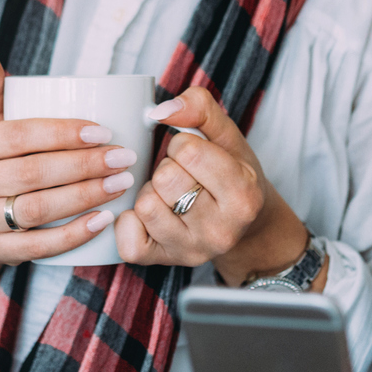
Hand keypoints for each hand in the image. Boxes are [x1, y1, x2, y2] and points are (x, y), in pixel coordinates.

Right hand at [0, 44, 138, 297]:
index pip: (18, 136)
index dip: (62, 133)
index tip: (104, 131)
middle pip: (31, 174)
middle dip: (83, 166)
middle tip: (124, 158)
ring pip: (36, 210)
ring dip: (83, 197)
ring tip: (121, 185)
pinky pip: (37, 247)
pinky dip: (72, 234)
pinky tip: (103, 221)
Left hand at [114, 86, 308, 284]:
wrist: (241, 227)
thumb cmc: (232, 175)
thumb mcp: (228, 136)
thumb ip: (200, 108)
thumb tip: (160, 110)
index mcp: (244, 196)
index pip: (189, 151)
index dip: (183, 144)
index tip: (195, 155)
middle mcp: (221, 230)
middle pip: (165, 178)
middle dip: (167, 167)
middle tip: (185, 177)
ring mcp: (192, 251)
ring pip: (146, 204)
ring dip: (152, 191)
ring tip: (171, 195)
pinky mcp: (164, 262)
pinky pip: (128, 238)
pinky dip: (131, 221)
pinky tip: (151, 215)